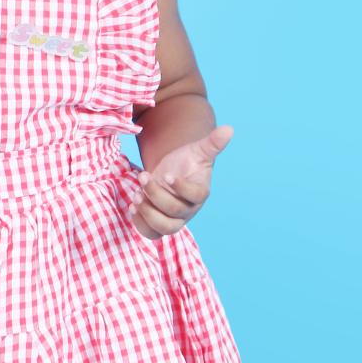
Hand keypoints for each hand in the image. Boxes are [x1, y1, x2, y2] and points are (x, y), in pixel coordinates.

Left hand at [128, 125, 233, 240]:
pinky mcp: (160, 225)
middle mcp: (189, 209)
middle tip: (144, 176)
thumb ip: (212, 143)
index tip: (167, 175)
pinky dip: (140, 224)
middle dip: (156, 195)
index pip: (196, 196)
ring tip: (136, 195)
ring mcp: (175, 220)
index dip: (182, 188)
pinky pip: (151, 234)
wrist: (172, 173)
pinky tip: (132, 207)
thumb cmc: (187, 162)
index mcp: (200, 192)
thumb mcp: (198, 150)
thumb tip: (229, 129)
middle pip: (176, 212)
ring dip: (148, 213)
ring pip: (165, 228)